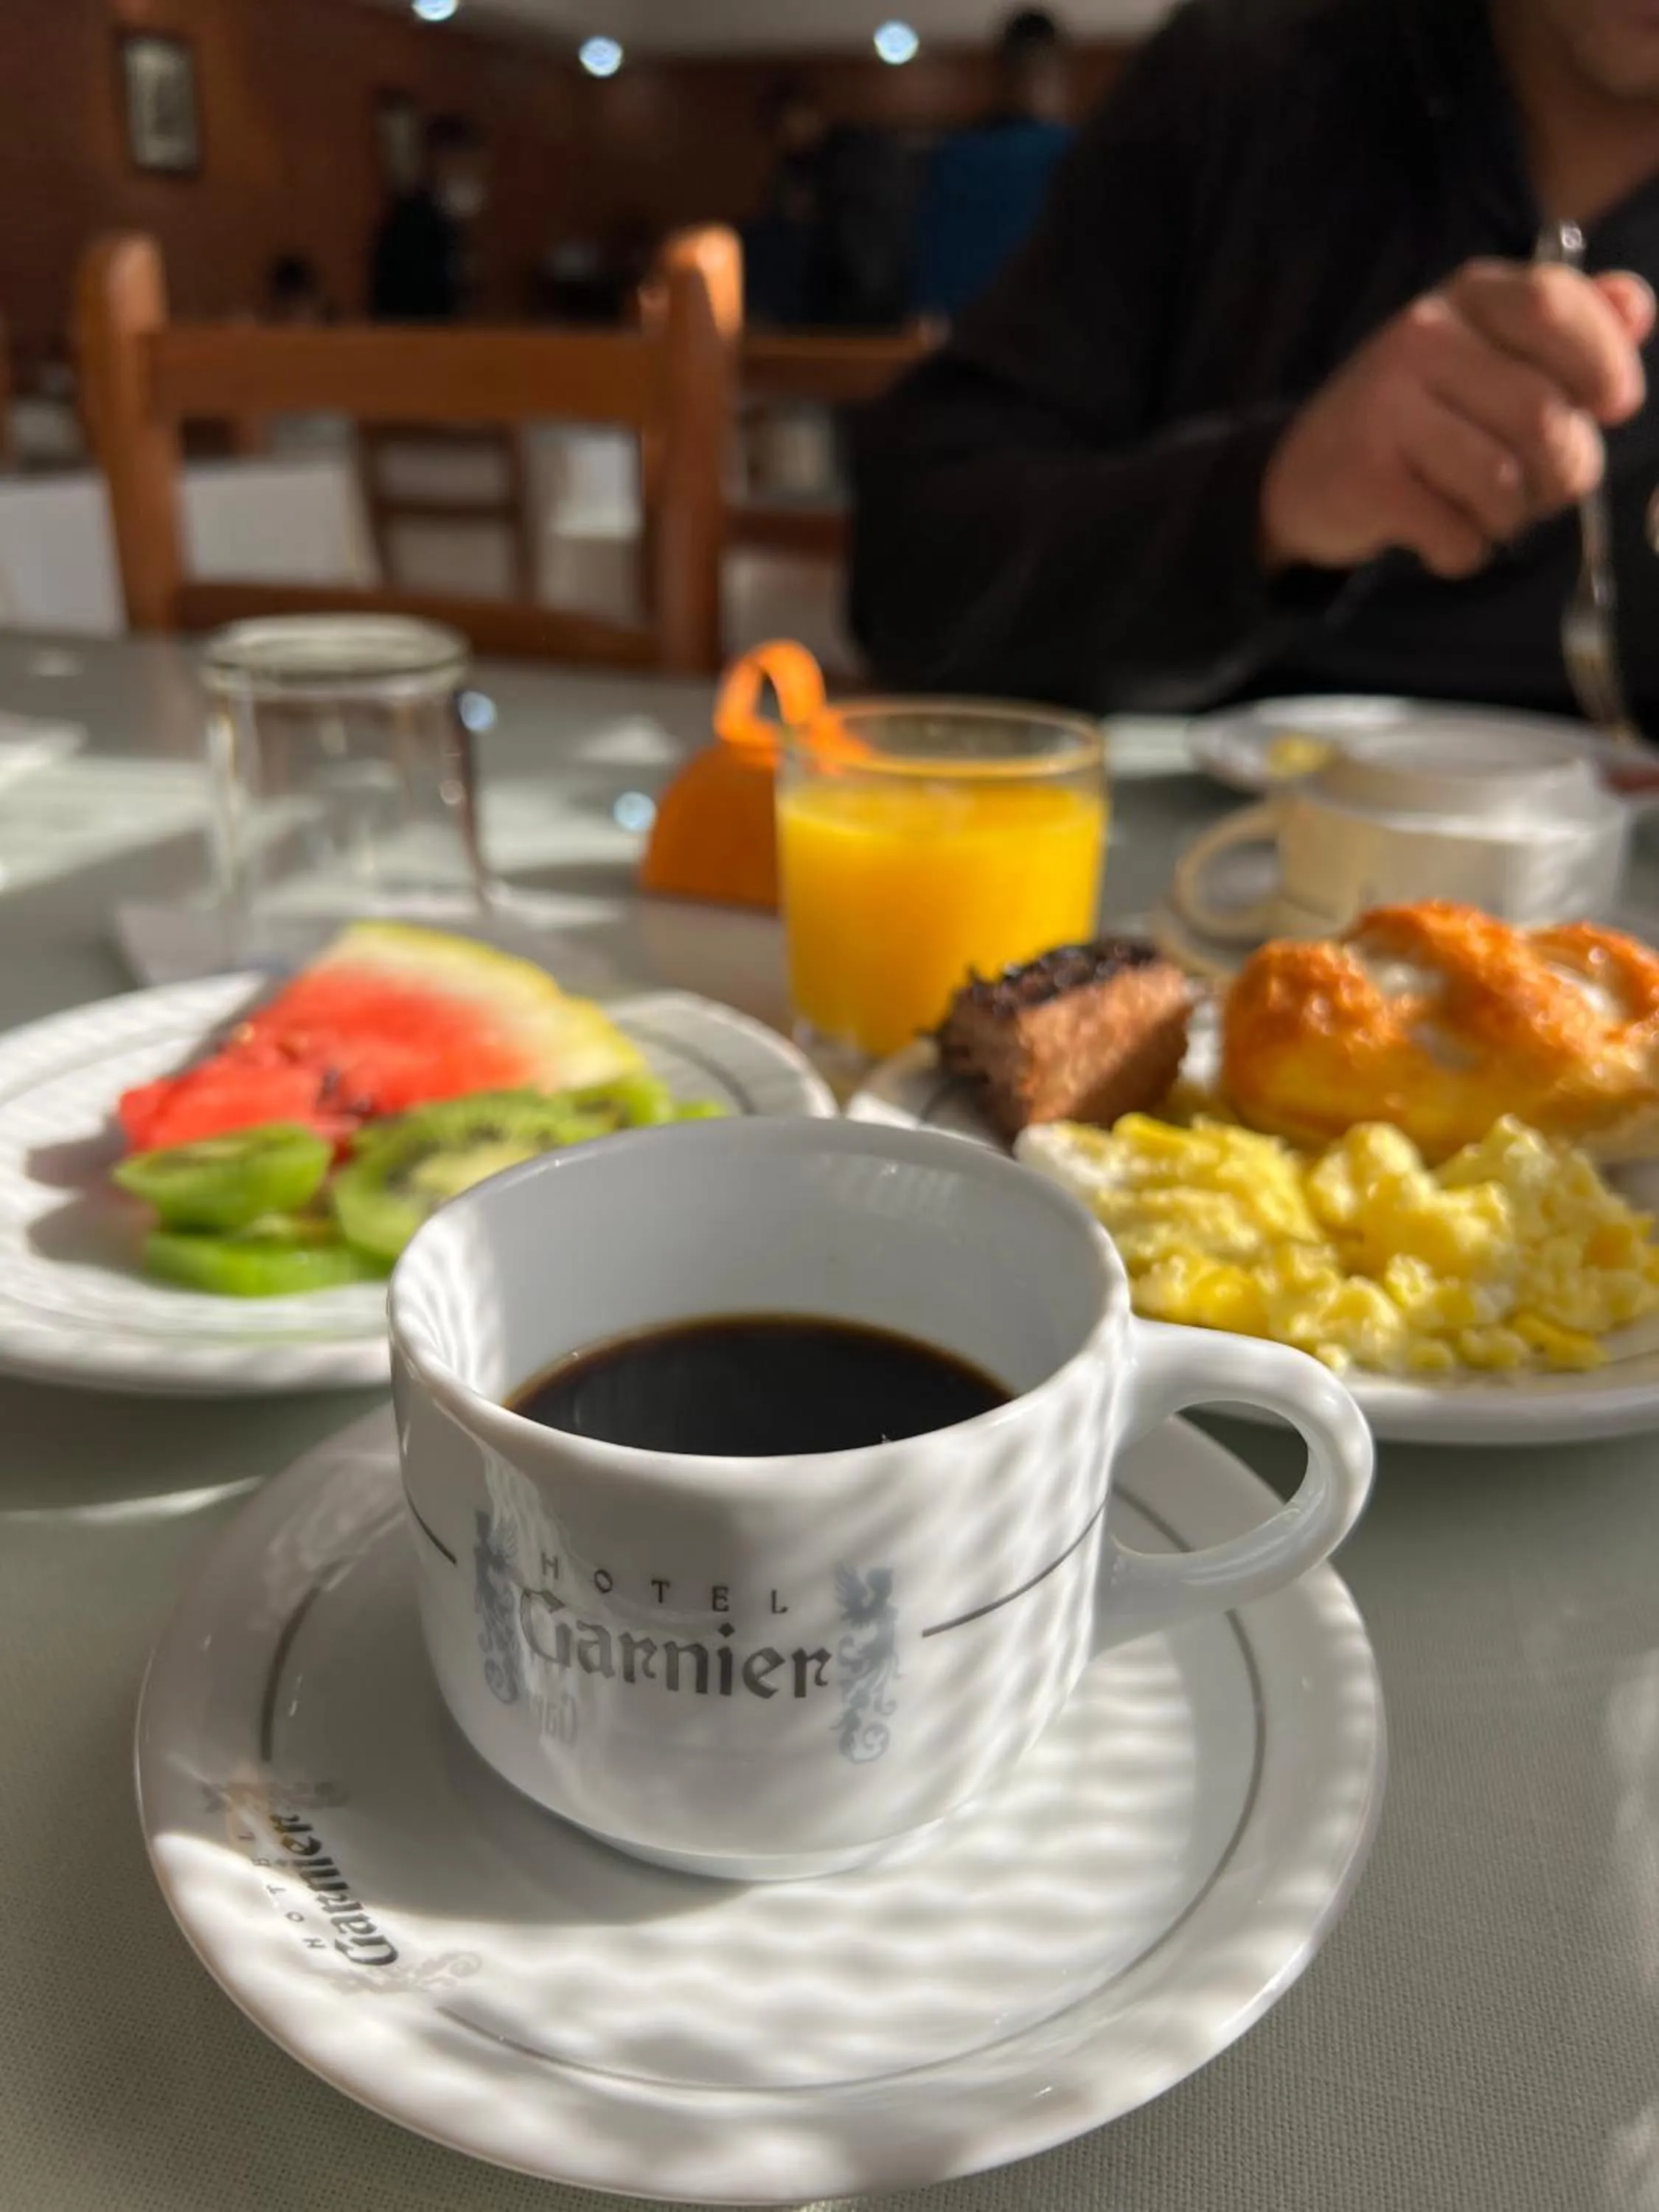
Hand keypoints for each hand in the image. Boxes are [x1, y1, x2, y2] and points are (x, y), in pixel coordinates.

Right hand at [1260, 258, 1654, 577]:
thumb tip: (1635, 312)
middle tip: (1547, 489)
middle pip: (1541, 413)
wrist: (1307, 477)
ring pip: (1502, 480)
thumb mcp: (1490, 354)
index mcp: (1467, 298)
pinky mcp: (1363, 477)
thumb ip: (1568, 328)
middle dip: (1564, 471)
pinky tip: (1445, 538)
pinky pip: (1454, 532)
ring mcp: (1385, 405)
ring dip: (1512, 517)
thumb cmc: (1420, 419)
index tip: (1614, 407)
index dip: (1602, 362)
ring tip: (1489, 513)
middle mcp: (1421, 336)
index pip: (1553, 306)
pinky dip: (1464, 551)